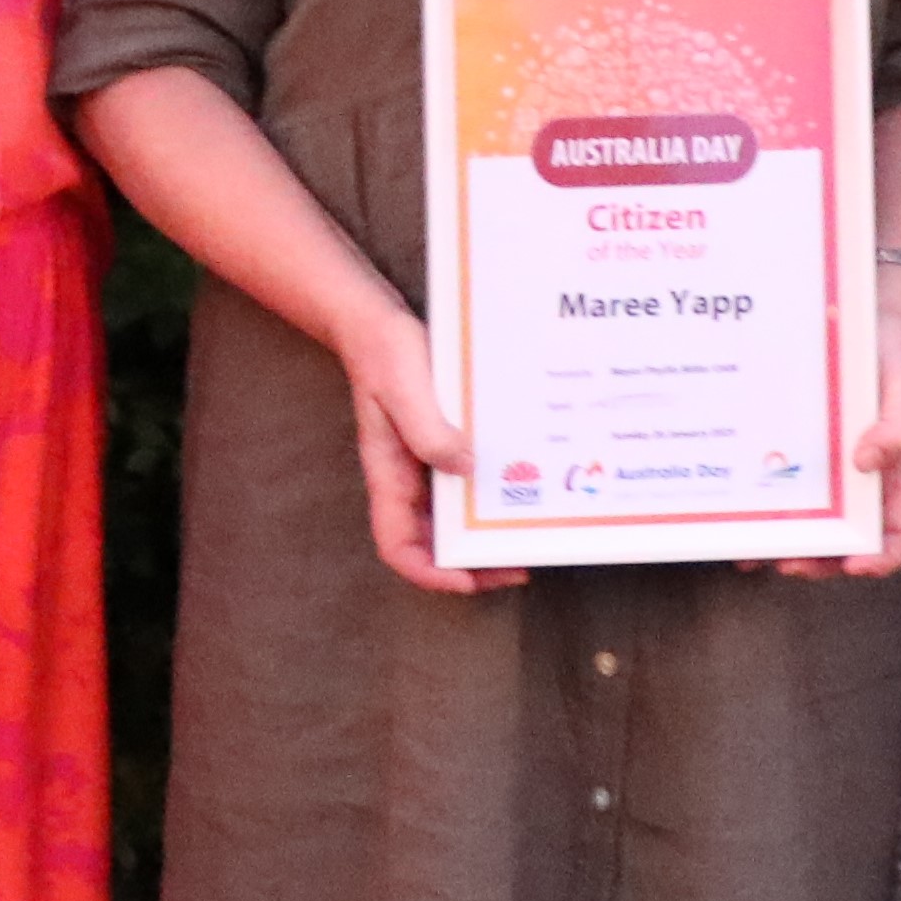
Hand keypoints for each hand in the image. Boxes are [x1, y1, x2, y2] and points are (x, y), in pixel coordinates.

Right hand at [341, 306, 519, 595]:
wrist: (378, 322)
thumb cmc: (384, 353)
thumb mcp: (405, 388)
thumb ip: (429, 431)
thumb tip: (465, 469)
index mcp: (388, 475)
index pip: (397, 545)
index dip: (428, 572)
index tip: (467, 578)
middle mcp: (405, 480)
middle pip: (430, 544)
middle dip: (469, 564)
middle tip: (516, 565)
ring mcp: (422, 466)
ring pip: (449, 520)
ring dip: (481, 535)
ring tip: (522, 537)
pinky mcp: (440, 446)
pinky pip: (462, 486)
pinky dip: (486, 498)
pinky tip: (516, 491)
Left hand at [769, 300, 900, 578]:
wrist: (866, 317)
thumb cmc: (895, 355)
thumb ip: (899, 426)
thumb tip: (867, 464)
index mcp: (897, 477)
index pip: (899, 535)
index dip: (881, 558)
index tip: (854, 564)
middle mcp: (862, 483)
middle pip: (846, 542)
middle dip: (820, 561)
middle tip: (789, 564)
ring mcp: (830, 472)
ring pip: (813, 525)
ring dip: (787, 547)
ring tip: (756, 555)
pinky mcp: (801, 454)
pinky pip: (784, 491)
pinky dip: (765, 514)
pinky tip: (738, 523)